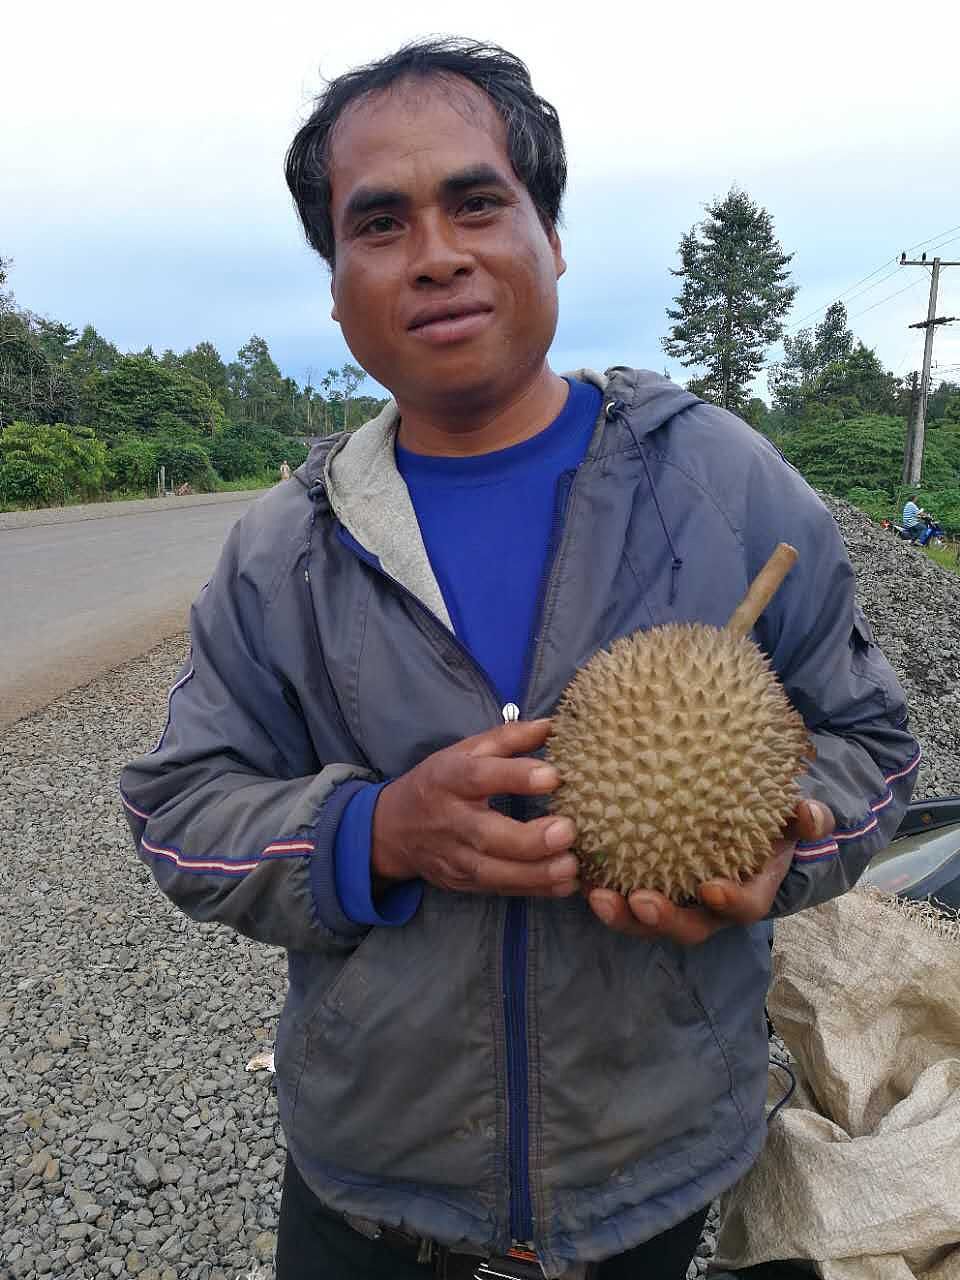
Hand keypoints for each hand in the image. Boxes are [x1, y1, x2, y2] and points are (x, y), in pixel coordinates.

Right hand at [371, 719, 578, 897]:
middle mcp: (451, 820)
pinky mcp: (462, 883)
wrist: (393, 829)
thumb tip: (552, 725)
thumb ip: (508, 738)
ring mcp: (454, 857)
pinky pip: (500, 889)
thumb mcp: (464, 751)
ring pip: (494, 871)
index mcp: (451, 778)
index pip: (480, 777)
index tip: (553, 777)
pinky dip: (534, 889)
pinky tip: (564, 884)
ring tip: (571, 866)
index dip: (516, 777)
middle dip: (530, 839)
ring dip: (536, 873)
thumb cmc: (438, 782)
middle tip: (568, 831)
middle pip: (487, 835)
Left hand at [587, 798, 834, 945]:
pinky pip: (620, 900)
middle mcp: (707, 908)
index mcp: (746, 892)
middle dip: (660, 920)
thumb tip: (809, 813)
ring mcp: (673, 902)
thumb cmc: (767, 822)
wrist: (742, 827)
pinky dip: (600, 892)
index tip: (711, 888)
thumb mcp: (791, 817)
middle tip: (637, 900)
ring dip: (621, 915)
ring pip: (645, 921)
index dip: (728, 903)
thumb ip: (806, 817)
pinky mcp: (640, 890)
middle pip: (685, 927)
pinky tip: (577, 876)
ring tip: (595, 895)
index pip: (742, 908)